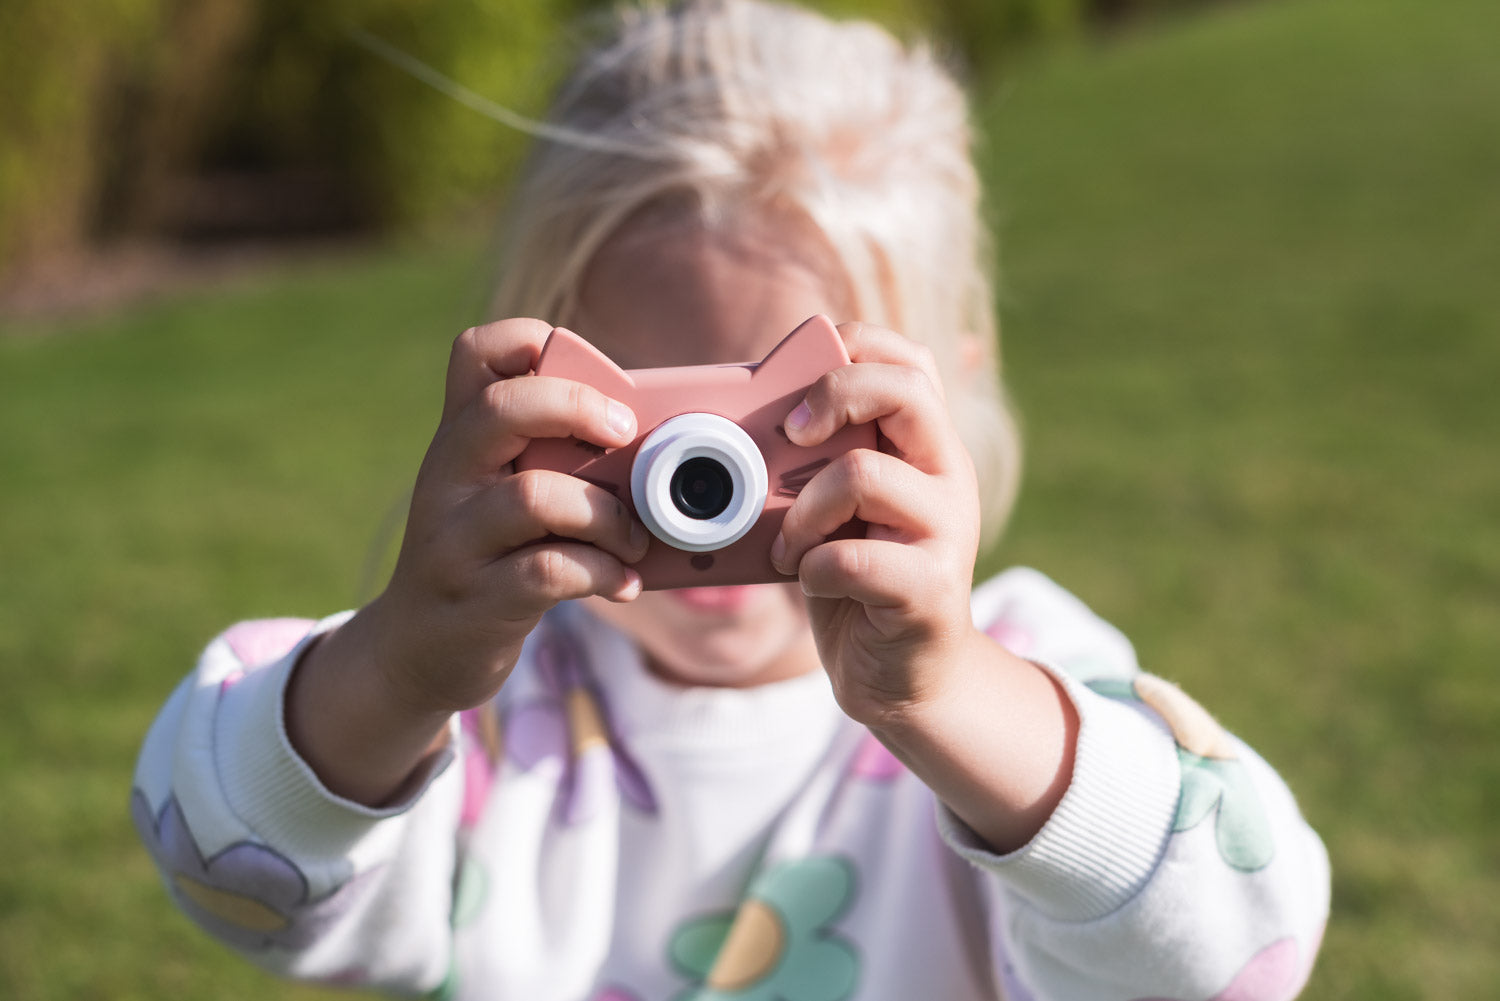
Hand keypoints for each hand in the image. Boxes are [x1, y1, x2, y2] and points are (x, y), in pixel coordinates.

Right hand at [286, 318, 647, 804]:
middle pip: (501, 409)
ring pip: (534, 498)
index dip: (530, 339)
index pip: (474, 353)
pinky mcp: (473, 602)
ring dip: (607, 516)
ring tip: (634, 539)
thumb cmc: (488, 561)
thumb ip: (556, 461)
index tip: (595, 375)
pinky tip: (621, 584)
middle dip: (578, 409)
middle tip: (627, 435)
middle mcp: (446, 479)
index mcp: (460, 440)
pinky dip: (601, 572)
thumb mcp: (502, 496)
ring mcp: (453, 542)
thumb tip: (656, 447)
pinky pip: (547, 572)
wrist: (416, 653)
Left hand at [770, 322, 982, 727]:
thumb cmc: (859, 581)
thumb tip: (742, 416)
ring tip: (790, 545)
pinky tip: (810, 580)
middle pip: (904, 391)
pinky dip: (812, 568)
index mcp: (926, 446)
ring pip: (862, 475)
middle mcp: (948, 475)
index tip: (801, 393)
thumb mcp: (839, 509)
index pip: (910, 360)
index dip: (854, 349)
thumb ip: (818, 461)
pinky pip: (852, 558)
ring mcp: (948, 530)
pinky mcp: (931, 589)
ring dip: (802, 511)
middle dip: (831, 397)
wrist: (906, 676)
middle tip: (789, 436)